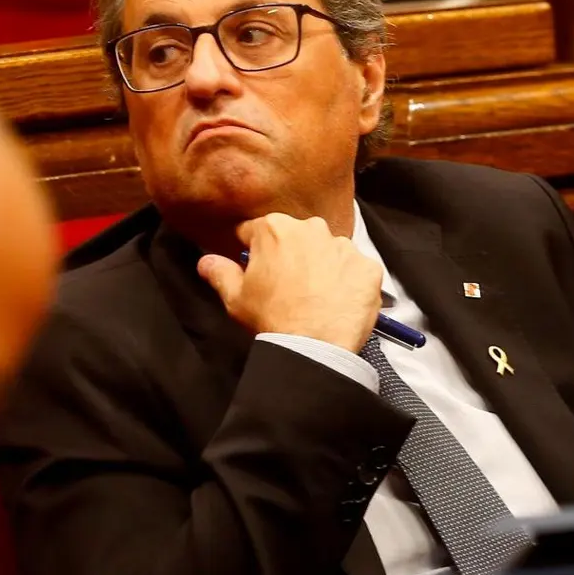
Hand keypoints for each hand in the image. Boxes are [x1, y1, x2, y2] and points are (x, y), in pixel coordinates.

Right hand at [197, 214, 383, 351]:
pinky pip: (355, 269)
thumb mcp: (235, 298)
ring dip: (322, 266)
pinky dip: (348, 281)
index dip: (253, 251)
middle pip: (296, 237)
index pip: (255, 231)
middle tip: (288, 286)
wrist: (314, 346)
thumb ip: (219, 272)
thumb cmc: (271, 318)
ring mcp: (344, 246)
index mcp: (274, 229)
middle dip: (291, 255)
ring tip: (316, 296)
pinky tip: (337, 301)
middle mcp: (311, 228)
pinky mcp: (368, 266)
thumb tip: (205, 261)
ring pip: (328, 250)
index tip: (256, 269)